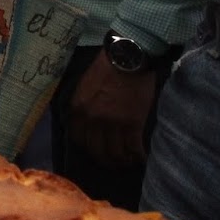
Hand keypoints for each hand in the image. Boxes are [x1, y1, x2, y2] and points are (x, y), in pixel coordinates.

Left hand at [68, 48, 154, 167]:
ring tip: (128, 162)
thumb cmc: (106, 67)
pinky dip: (137, 156)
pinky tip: (141, 158)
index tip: (95, 151)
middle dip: (104, 159)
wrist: (128, 57)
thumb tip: (86, 122)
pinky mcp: (132, 124)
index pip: (78, 139)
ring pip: (115, 153)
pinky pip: (133, 148)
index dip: (87, 149)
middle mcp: (92, 119)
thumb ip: (83, 105)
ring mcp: (112, 123)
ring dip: (122, 161)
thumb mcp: (84, 86)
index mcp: (78, 108)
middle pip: (96, 150)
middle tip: (113, 162)